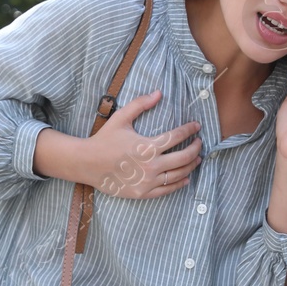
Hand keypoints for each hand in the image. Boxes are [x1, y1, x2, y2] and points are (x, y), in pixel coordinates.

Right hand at [79, 89, 202, 198]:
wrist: (87, 163)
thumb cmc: (104, 139)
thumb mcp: (121, 118)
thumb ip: (140, 104)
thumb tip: (159, 92)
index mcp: (148, 146)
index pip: (177, 137)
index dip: (190, 130)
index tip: (196, 126)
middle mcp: (151, 166)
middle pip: (184, 158)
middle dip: (195, 149)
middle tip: (199, 143)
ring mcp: (148, 181)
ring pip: (178, 175)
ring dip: (191, 166)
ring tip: (197, 159)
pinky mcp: (142, 193)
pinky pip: (167, 190)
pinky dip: (179, 183)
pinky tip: (186, 177)